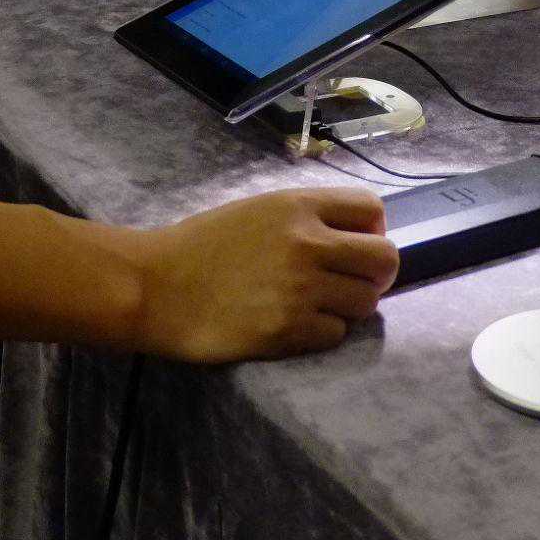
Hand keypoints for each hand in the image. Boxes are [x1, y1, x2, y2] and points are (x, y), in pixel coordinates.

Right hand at [130, 188, 397, 362]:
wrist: (155, 286)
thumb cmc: (200, 245)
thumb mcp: (256, 209)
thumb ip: (304, 217)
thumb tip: (353, 235)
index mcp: (297, 205)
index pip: (371, 208)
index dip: (372, 229)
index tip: (358, 245)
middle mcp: (307, 242)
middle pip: (384, 258)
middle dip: (375, 273)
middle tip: (352, 283)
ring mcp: (300, 288)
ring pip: (366, 301)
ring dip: (349, 306)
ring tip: (319, 306)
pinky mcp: (288, 329)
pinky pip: (336, 333)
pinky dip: (322, 332)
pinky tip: (294, 324)